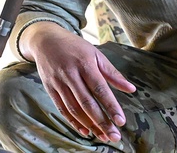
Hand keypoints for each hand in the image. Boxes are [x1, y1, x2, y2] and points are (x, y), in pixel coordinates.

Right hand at [27, 24, 135, 142]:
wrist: (45, 40)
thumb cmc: (74, 47)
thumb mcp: (95, 54)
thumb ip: (112, 73)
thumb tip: (131, 89)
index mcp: (84, 63)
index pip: (100, 89)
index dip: (110, 106)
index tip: (121, 121)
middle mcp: (70, 74)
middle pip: (86, 102)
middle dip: (101, 121)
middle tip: (114, 136)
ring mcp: (58, 82)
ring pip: (74, 108)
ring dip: (89, 125)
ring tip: (102, 136)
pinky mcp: (50, 88)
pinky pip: (62, 108)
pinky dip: (73, 122)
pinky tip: (85, 131)